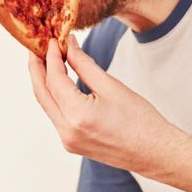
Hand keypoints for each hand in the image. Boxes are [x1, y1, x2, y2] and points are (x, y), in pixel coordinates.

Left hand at [29, 38, 188, 175]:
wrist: (155, 152)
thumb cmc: (141, 121)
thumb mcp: (112, 86)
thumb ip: (85, 65)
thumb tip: (69, 46)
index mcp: (77, 115)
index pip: (54, 79)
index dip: (52, 56)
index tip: (54, 40)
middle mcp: (67, 131)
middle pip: (41, 93)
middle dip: (37, 68)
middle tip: (36, 47)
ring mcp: (68, 140)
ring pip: (47, 105)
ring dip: (44, 82)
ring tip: (45, 61)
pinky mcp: (72, 144)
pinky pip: (56, 116)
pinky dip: (54, 97)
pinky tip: (58, 83)